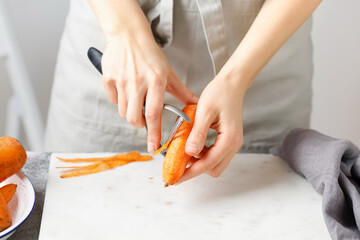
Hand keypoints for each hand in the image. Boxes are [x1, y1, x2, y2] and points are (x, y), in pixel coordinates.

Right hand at [102, 31, 197, 151]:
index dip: (154, 133)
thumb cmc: (150, 55)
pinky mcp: (108, 78)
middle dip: (139, 125)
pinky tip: (125, 90)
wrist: (129, 35)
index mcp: (156, 81)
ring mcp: (121, 80)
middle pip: (134, 118)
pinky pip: (112, 99)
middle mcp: (138, 82)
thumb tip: (195, 105)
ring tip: (136, 101)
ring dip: (130, 112)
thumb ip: (181, 91)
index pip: (154, 114)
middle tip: (143, 119)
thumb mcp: (168, 72)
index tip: (153, 146)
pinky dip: (119, 100)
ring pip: (122, 111)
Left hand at [180, 76, 244, 181]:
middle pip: (213, 168)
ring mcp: (232, 143)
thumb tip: (190, 153)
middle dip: (195, 170)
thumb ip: (198, 133)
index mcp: (229, 139)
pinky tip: (192, 145)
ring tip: (182, 154)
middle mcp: (234, 144)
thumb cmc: (220, 93)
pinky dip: (203, 154)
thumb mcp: (205, 112)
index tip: (176, 178)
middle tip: (177, 166)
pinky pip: (215, 154)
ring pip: (214, 163)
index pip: (208, 164)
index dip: (190, 173)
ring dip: (198, 161)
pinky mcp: (228, 139)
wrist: (232, 83)